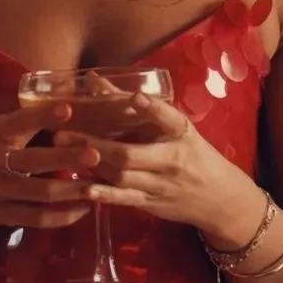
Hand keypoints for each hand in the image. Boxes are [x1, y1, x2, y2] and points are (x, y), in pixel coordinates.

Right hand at [0, 102, 99, 232]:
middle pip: (35, 161)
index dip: (42, 115)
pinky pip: (36, 218)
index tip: (67, 108)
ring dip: (72, 191)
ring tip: (98, 187)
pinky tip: (81, 210)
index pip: (17, 122)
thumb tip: (63, 107)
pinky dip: (62, 216)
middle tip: (95, 155)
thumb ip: (18, 125)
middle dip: (67, 158)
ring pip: (41, 193)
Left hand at [61, 93, 264, 239]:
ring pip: (122, 177)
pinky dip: (104, 194)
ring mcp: (161, 185)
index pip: (171, 120)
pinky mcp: (152, 203)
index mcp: (182, 136)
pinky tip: (83, 187)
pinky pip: (126, 199)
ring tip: (63, 153)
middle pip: (130, 154)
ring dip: (91, 166)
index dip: (154, 108)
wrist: (220, 199)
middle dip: (94, 144)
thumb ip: (142, 107)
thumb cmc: (194, 154)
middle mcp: (171, 160)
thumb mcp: (179, 129)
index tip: (136, 96)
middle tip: (62, 132)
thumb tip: (95, 80)